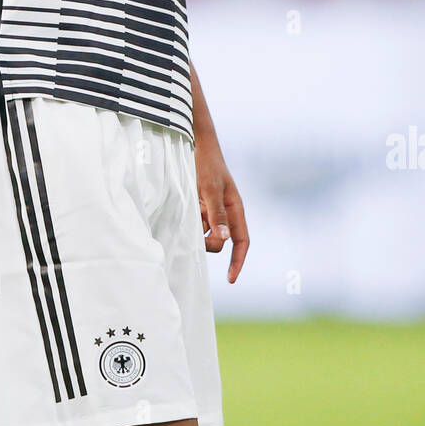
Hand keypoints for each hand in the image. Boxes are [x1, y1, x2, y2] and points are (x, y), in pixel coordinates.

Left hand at [196, 143, 249, 283]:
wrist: (196, 146)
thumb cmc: (207, 164)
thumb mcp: (210, 189)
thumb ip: (217, 214)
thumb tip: (224, 239)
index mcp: (235, 209)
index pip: (242, 241)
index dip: (238, 261)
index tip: (231, 279)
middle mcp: (225, 212)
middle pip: (221, 241)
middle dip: (209, 244)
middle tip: (194, 237)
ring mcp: (212, 210)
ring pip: (207, 234)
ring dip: (197, 233)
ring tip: (187, 216)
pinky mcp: (200, 207)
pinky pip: (197, 224)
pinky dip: (190, 225)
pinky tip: (183, 214)